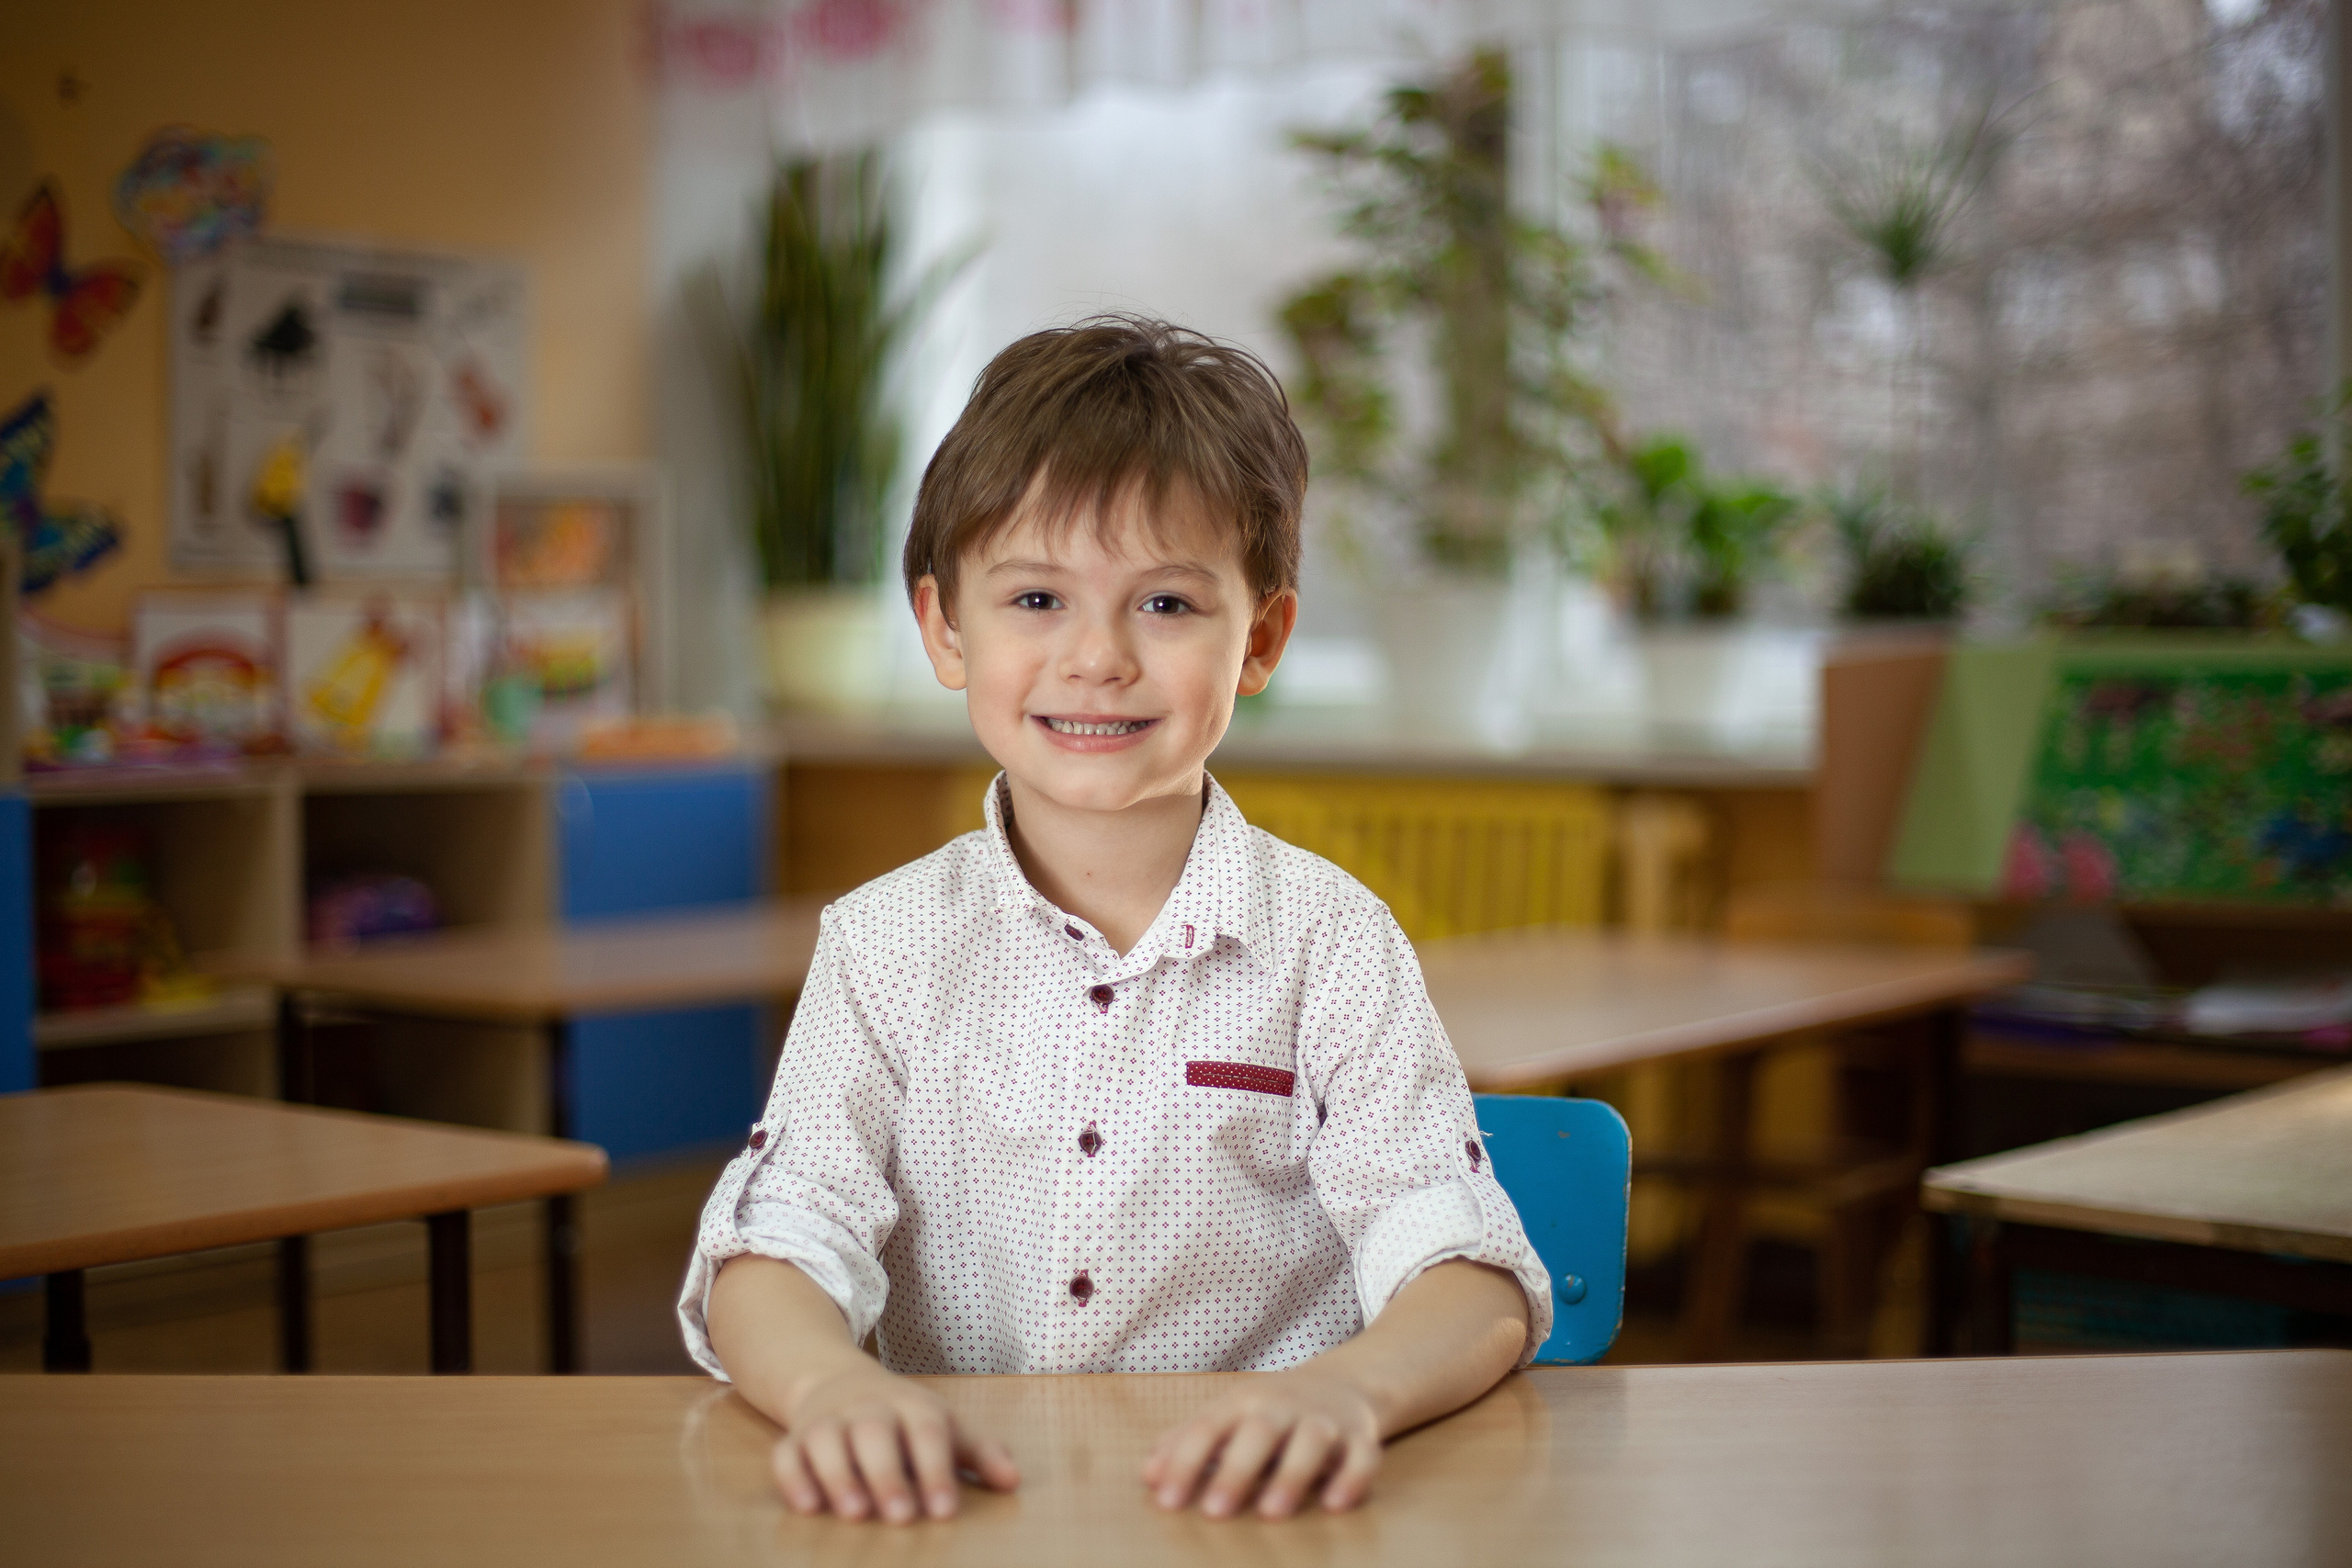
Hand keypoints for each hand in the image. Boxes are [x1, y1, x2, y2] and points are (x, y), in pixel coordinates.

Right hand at [770, 1361, 1019, 1523]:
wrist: (839, 1380)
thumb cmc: (905, 1417)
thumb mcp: (947, 1426)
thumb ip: (980, 1453)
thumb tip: (1013, 1481)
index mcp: (912, 1405)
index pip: (928, 1431)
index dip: (936, 1471)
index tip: (944, 1512)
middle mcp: (868, 1408)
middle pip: (875, 1431)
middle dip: (887, 1474)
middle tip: (900, 1517)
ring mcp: (828, 1420)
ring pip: (827, 1439)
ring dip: (838, 1475)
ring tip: (854, 1514)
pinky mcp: (795, 1437)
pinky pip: (787, 1453)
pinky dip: (793, 1478)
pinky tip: (806, 1507)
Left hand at [1141, 1364, 1381, 1518]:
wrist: (1341, 1382)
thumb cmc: (1269, 1410)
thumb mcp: (1227, 1416)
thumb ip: (1187, 1442)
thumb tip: (1148, 1475)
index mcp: (1242, 1403)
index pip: (1208, 1429)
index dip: (1184, 1463)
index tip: (1167, 1501)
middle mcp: (1282, 1408)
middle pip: (1259, 1432)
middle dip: (1236, 1471)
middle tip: (1215, 1512)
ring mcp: (1324, 1420)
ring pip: (1311, 1441)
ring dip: (1292, 1475)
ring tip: (1272, 1513)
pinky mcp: (1360, 1436)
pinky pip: (1363, 1455)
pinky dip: (1353, 1478)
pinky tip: (1335, 1505)